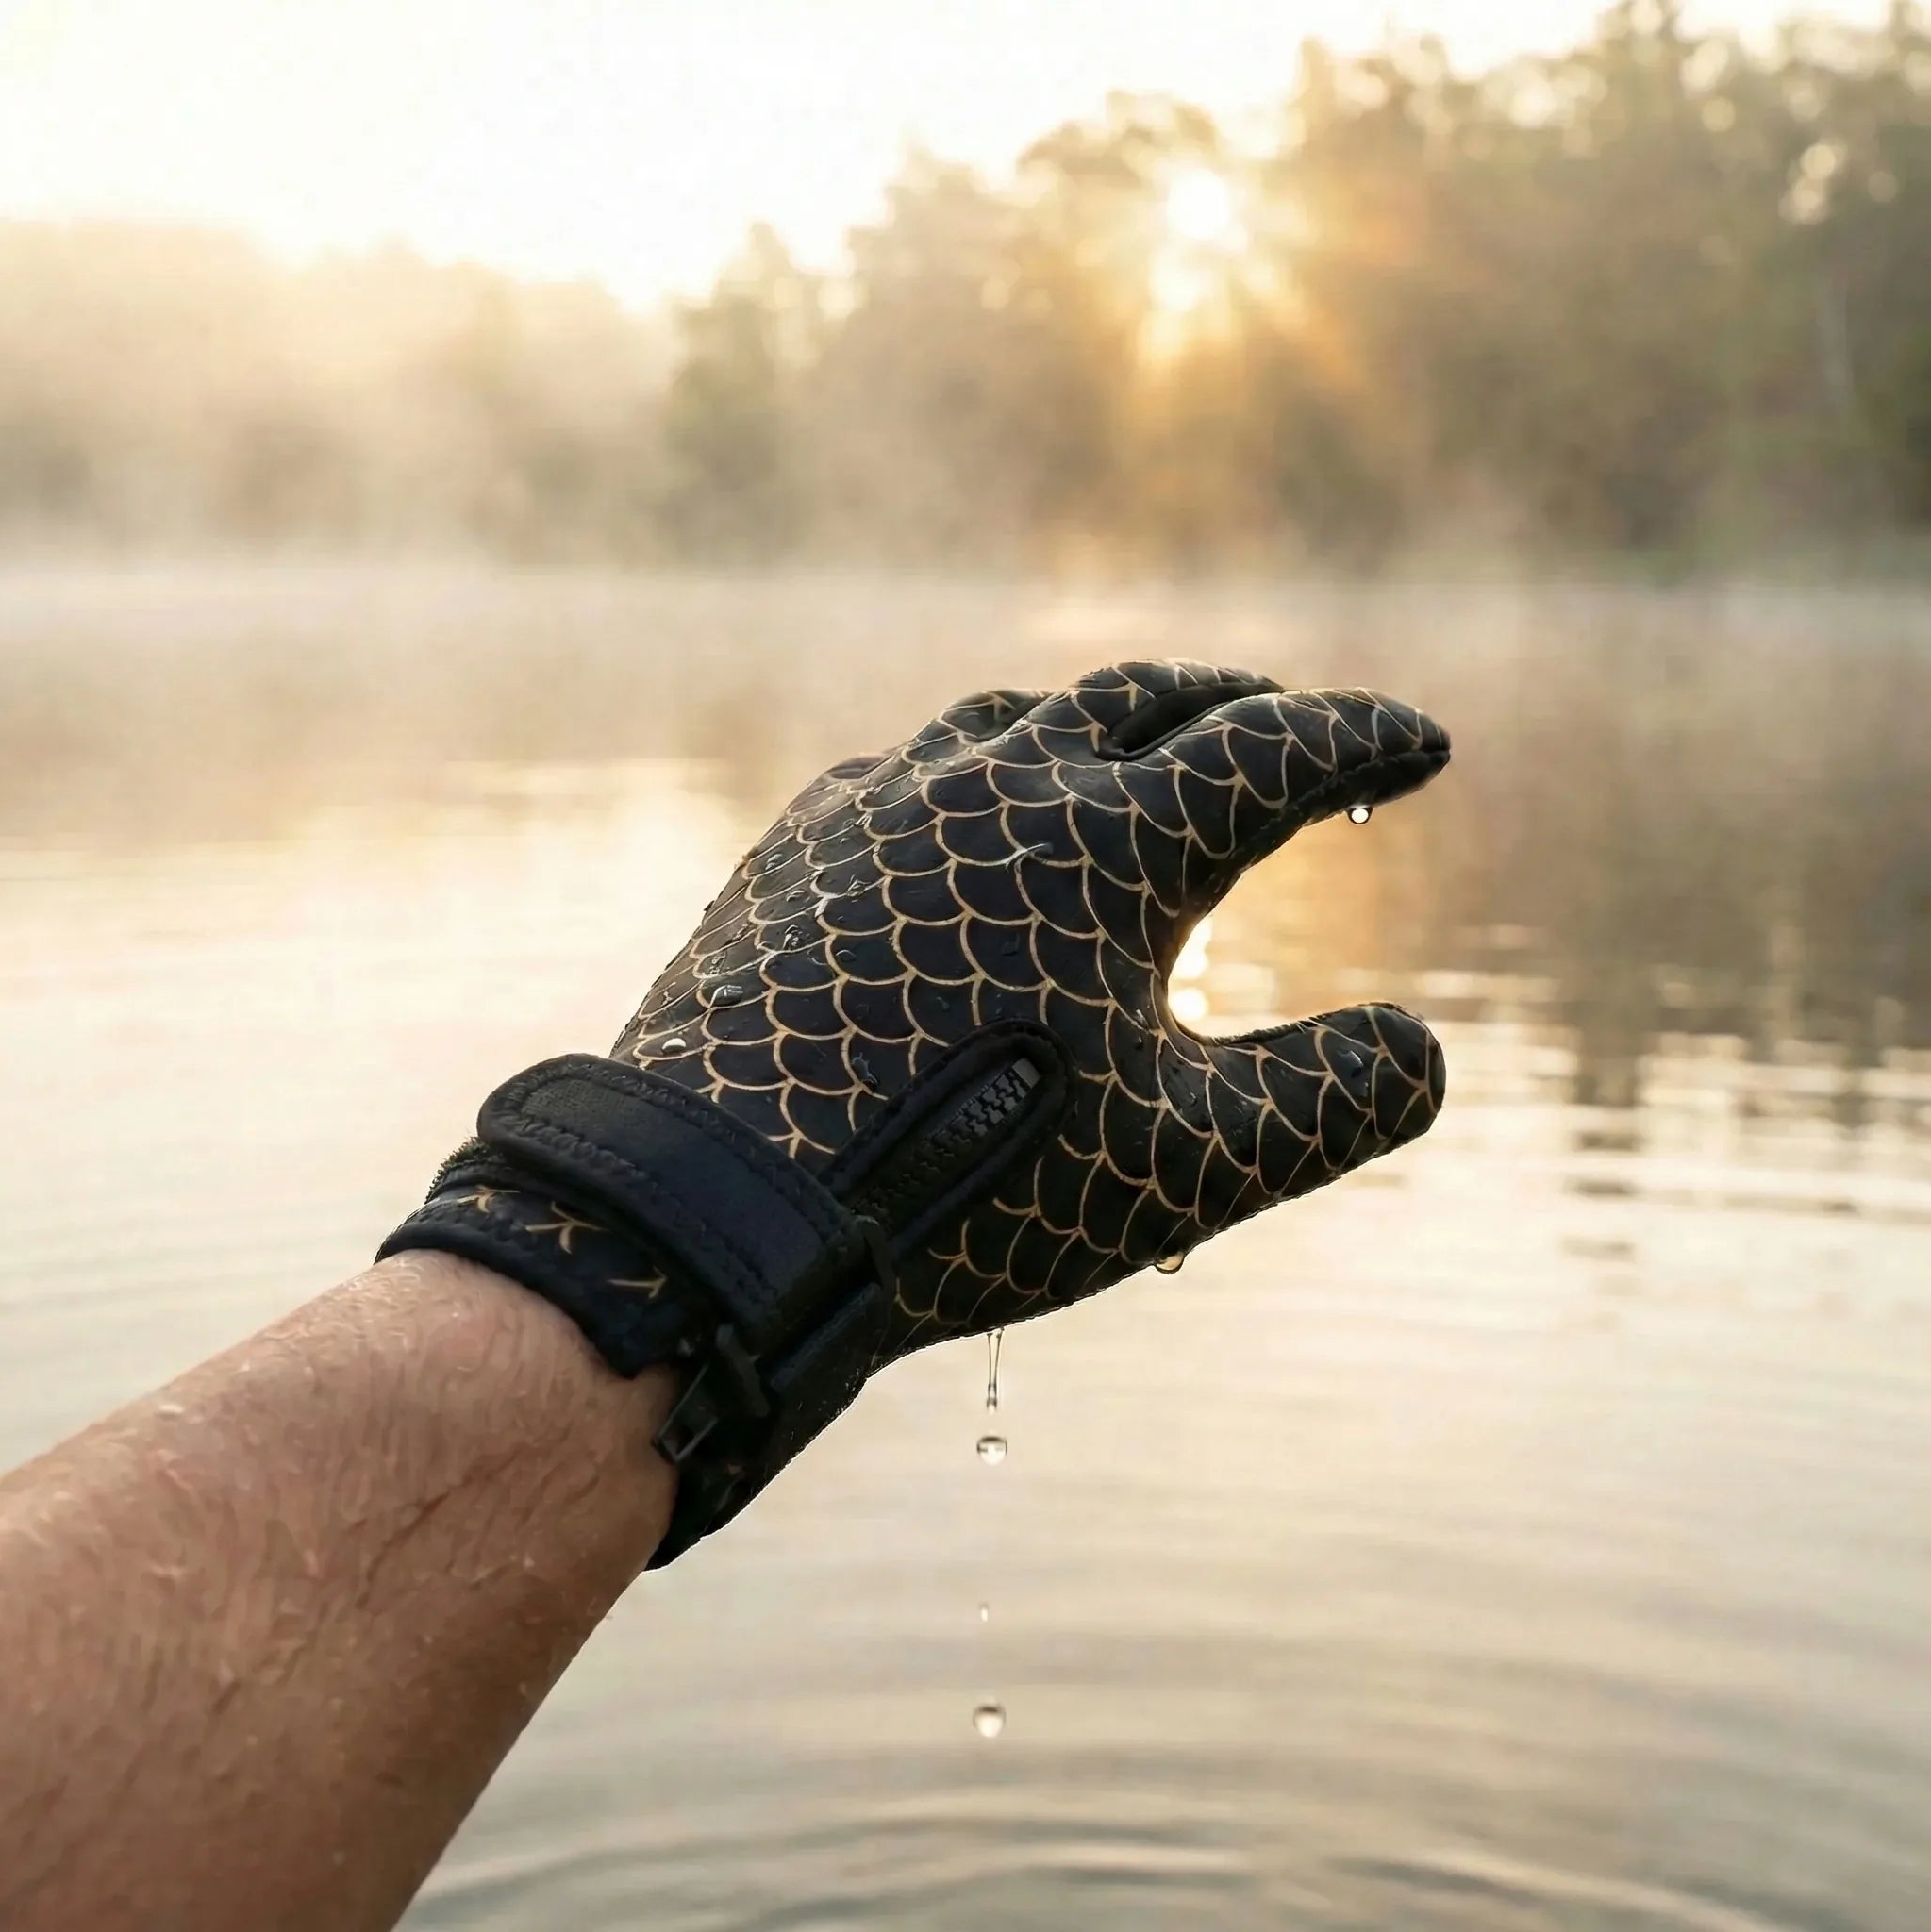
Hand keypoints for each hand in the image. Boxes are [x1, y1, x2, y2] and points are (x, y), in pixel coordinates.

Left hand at [384, 660, 1449, 1557]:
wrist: (723, 1199)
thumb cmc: (972, 1187)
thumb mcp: (1189, 1169)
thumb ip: (1332, 1102)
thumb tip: (1423, 1051)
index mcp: (1116, 839)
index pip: (1277, 750)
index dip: (1363, 739)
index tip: (1421, 743)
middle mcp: (1003, 781)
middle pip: (1152, 697)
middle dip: (1241, 704)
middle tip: (1293, 726)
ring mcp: (889, 799)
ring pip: (1023, 715)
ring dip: (1105, 721)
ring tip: (1143, 750)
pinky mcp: (803, 840)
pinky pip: (914, 764)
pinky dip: (985, 767)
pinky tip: (977, 807)